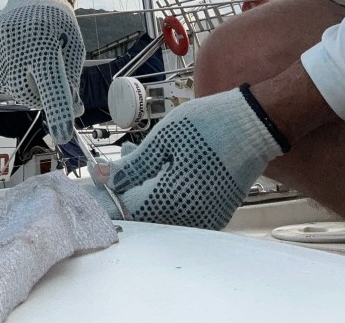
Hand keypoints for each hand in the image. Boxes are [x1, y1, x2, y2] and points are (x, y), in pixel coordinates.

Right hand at [0, 0, 84, 143]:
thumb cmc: (60, 26)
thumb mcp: (74, 49)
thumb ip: (71, 82)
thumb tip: (72, 113)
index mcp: (45, 41)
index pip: (51, 84)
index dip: (58, 111)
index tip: (63, 135)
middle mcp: (16, 42)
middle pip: (25, 93)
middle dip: (39, 97)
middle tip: (47, 83)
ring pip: (10, 89)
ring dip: (24, 84)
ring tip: (32, 58)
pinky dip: (9, 76)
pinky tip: (17, 56)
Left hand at [92, 87, 285, 227]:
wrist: (256, 124)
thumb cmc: (209, 125)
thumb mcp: (163, 138)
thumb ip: (131, 166)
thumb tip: (101, 178)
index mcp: (173, 202)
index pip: (126, 211)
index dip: (104, 198)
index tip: (88, 184)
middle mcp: (190, 219)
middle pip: (142, 215)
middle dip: (122, 191)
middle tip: (109, 167)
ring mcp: (205, 218)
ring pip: (160, 212)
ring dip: (141, 189)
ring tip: (134, 157)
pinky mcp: (215, 212)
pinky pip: (179, 210)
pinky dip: (162, 191)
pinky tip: (157, 166)